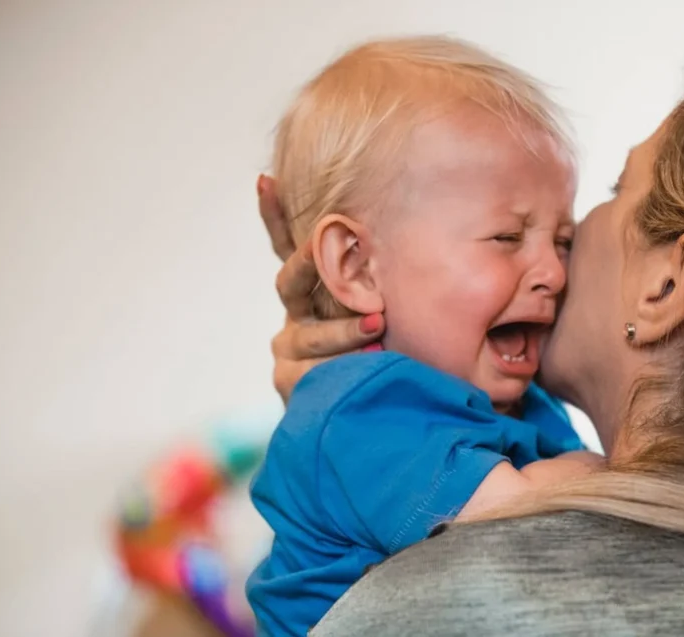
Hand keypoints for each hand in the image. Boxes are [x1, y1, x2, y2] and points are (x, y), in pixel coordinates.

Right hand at [258, 175, 385, 402]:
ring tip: (377, 324)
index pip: (288, 247)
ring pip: (312, 333)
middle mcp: (296, 314)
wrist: (376, 412)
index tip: (266, 180)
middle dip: (311, 264)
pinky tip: (361, 363)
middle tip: (330, 246)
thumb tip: (417, 219)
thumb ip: (386, 274)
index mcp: (312, 289)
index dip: (274, 215)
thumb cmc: (391, 347)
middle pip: (292, 282)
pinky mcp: (292, 383)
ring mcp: (290, 348)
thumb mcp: (389, 305)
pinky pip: (312, 372)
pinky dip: (337, 367)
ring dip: (343, 329)